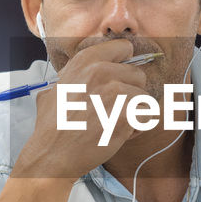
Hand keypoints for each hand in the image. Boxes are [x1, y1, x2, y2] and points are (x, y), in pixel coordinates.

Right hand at [14, 38, 148, 182]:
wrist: (52, 154)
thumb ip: (76, 75)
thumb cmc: (53, 126)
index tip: (119, 79)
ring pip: (145, 97)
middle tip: (113, 110)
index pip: (124, 47)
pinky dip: (138, 128)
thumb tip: (88, 71)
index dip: (125, 65)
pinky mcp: (125, 114)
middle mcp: (100, 71)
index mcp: (85, 61)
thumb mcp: (56, 89)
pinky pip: (148, 115)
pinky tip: (118, 134)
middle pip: (139, 74)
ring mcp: (114, 91)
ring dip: (135, 113)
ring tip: (114, 124)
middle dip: (131, 93)